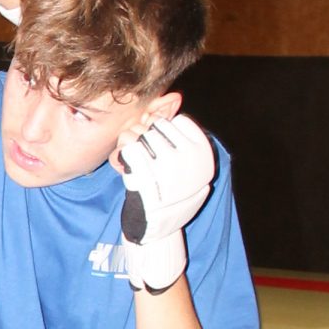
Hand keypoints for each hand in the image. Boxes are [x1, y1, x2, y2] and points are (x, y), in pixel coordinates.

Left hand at [117, 115, 215, 292]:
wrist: (157, 232)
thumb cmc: (166, 193)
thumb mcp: (182, 164)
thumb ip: (177, 133)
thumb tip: (172, 97)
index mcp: (204, 156)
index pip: (177, 122)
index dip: (162, 132)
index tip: (158, 148)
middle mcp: (191, 162)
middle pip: (158, 127)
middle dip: (144, 135)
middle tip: (140, 154)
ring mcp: (169, 172)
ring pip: (142, 135)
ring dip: (131, 143)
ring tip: (134, 161)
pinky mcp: (147, 180)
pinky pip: (130, 150)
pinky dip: (123, 155)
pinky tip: (126, 167)